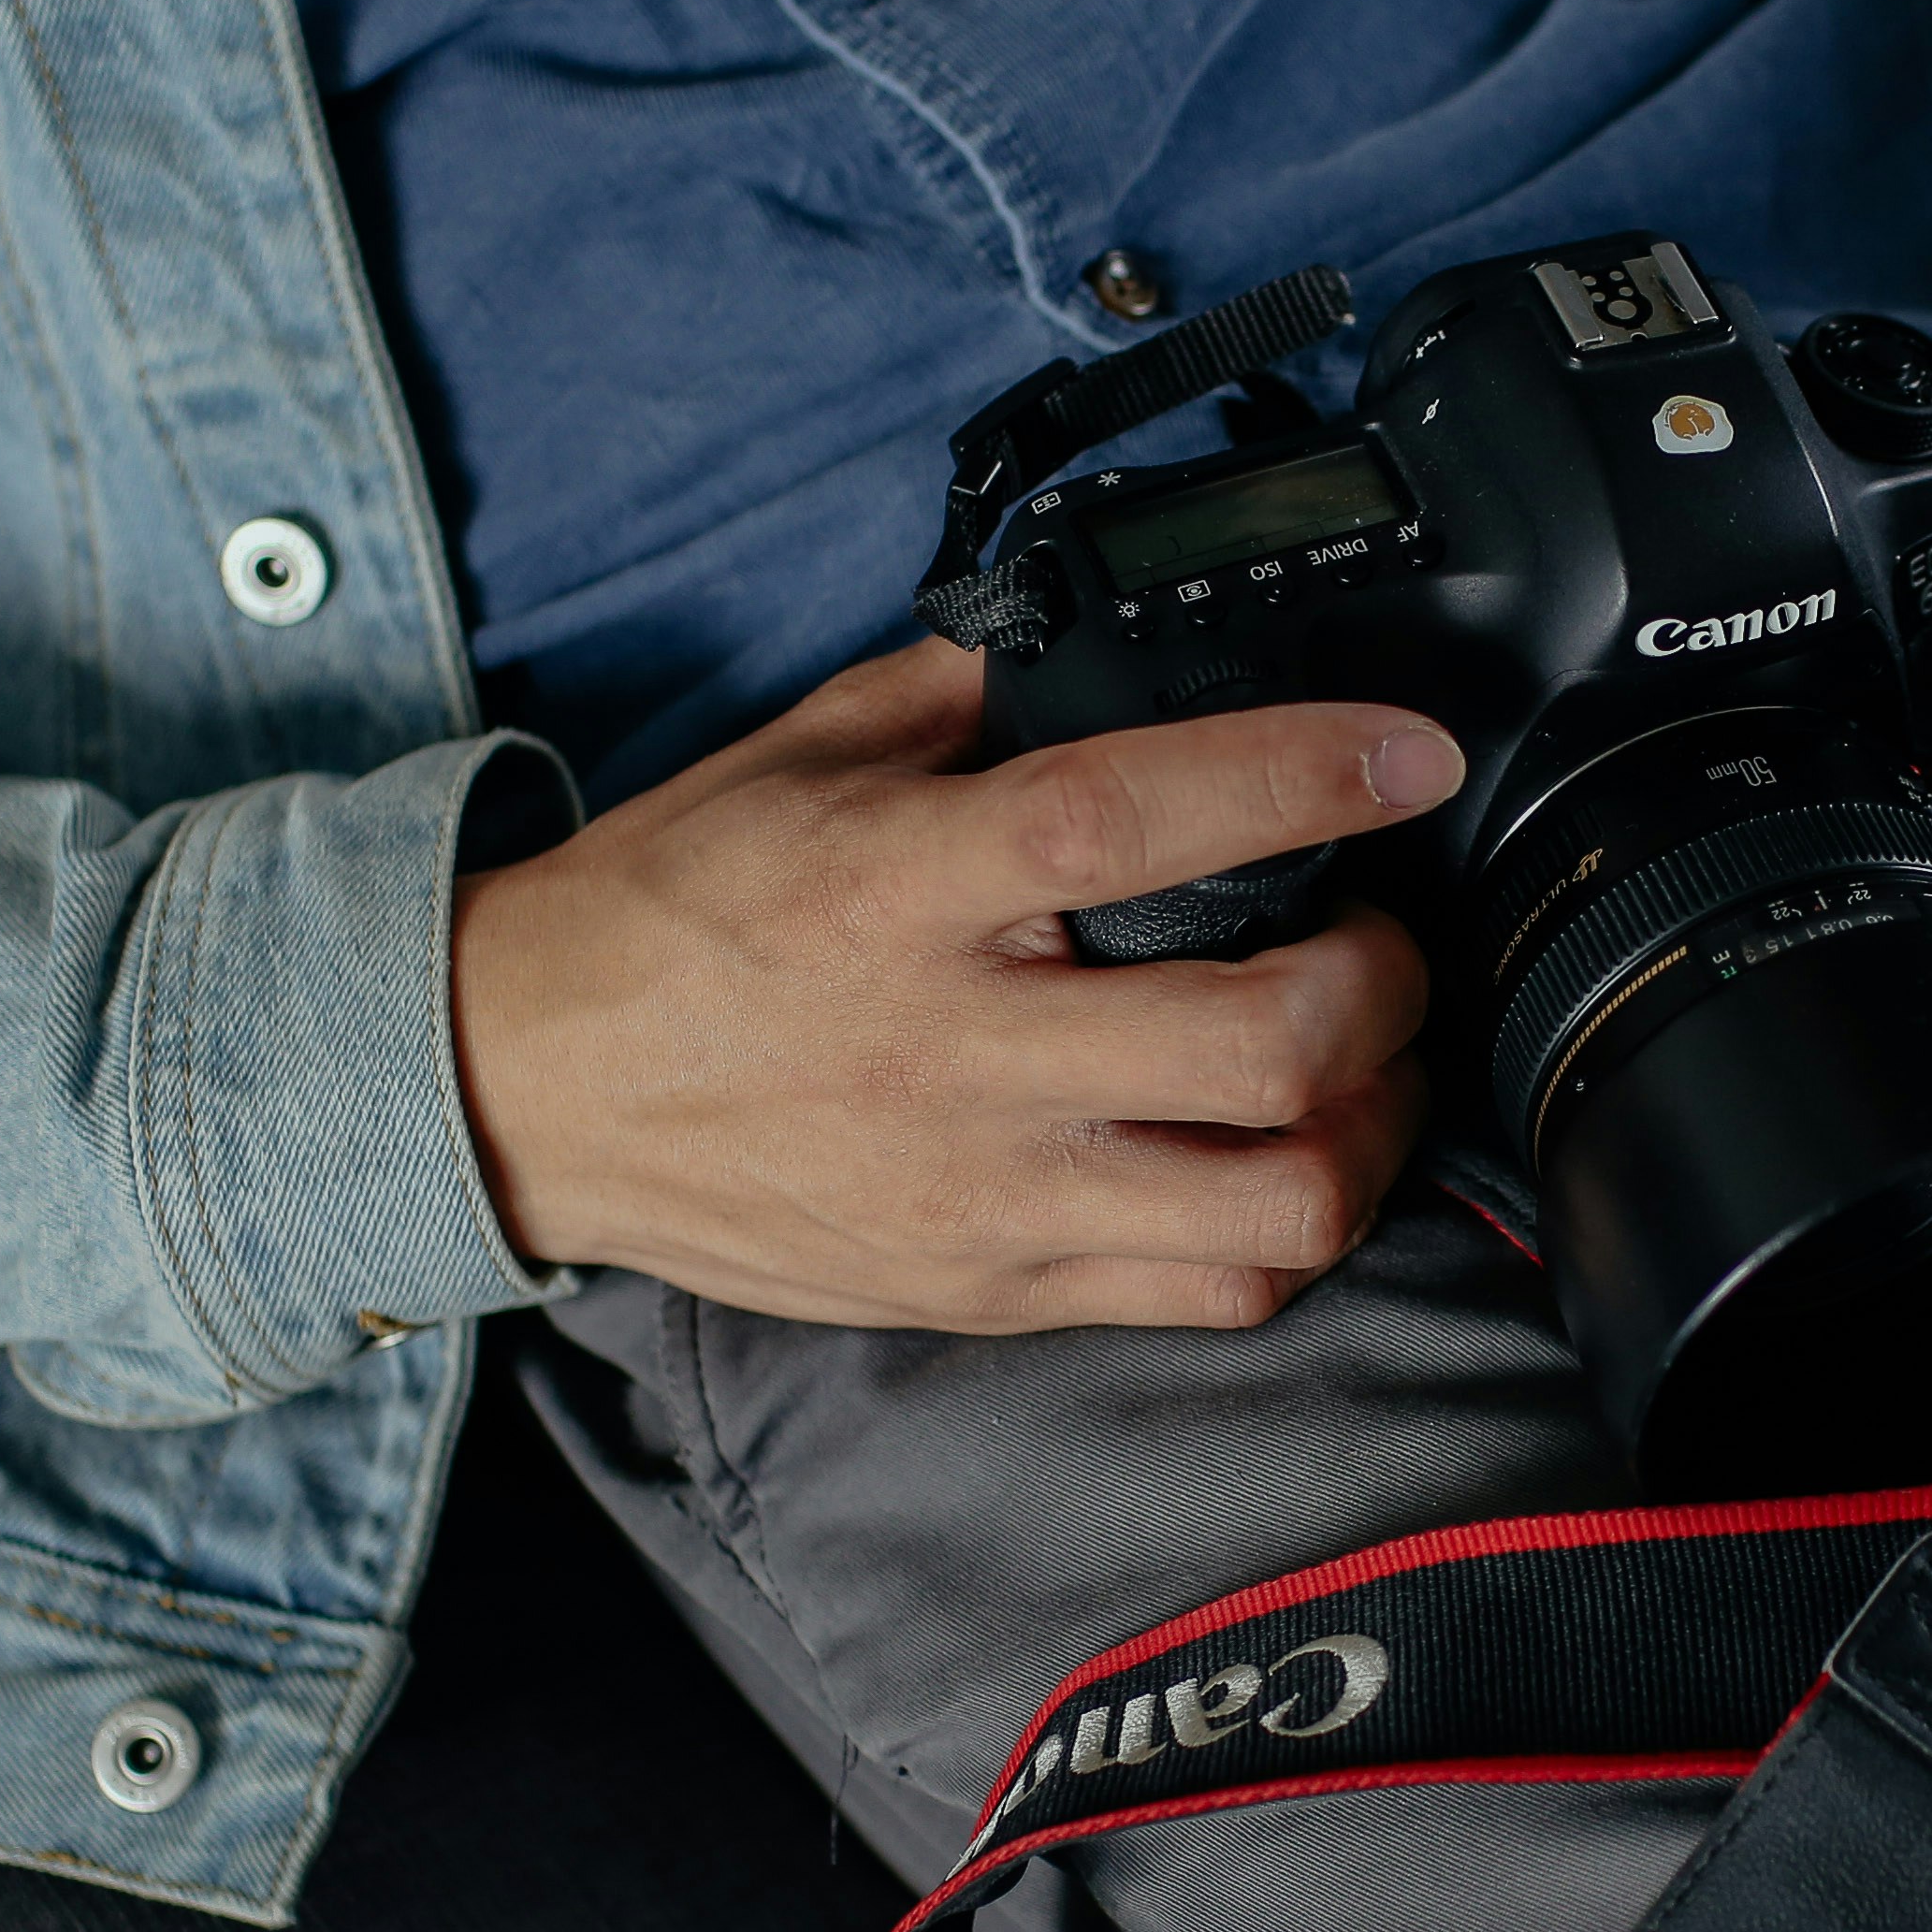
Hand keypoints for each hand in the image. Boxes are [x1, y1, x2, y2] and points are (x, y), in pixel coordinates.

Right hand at [449, 640, 1465, 1330]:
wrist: (528, 1090)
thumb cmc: (670, 915)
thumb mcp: (798, 757)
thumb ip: (963, 693)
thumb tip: (1099, 637)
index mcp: (900, 890)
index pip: (1133, 826)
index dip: (1298, 779)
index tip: (1403, 753)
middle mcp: (955, 1055)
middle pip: (1258, 1046)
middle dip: (1383, 983)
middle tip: (1385, 935)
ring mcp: (984, 1194)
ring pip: (1273, 1205)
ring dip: (1370, 1126)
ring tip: (1369, 1065)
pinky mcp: (991, 1289)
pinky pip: (1211, 1293)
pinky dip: (1288, 1229)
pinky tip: (1281, 1157)